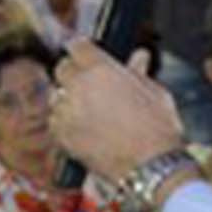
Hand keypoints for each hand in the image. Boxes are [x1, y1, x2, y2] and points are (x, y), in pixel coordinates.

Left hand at [48, 41, 184, 185]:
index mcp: (101, 69)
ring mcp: (67, 110)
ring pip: (57, 94)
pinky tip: (82, 127)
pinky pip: (54, 119)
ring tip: (89, 109)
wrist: (150, 165)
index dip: (81, 48)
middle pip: (62, 68)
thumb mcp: (154, 92)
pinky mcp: (60, 133)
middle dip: (73, 71)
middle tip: (87, 82)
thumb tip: (139, 56)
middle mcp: (79, 85)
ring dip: (68, 97)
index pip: (77, 46)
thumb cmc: (157, 128)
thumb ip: (139, 72)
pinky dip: (64, 121)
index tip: (83, 51)